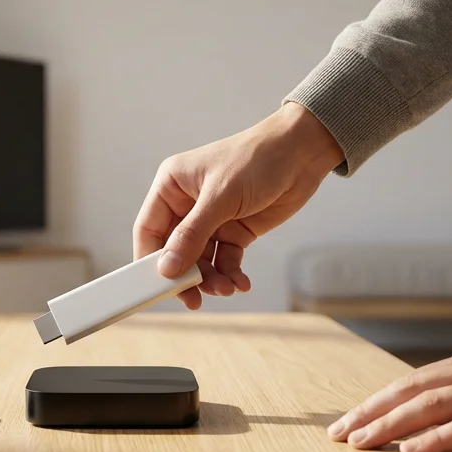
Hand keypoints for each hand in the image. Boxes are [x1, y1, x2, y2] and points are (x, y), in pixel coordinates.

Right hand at [133, 102, 342, 308]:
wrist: (303, 153)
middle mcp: (187, 204)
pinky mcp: (235, 230)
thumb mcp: (221, 197)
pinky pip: (225, 259)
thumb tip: (167, 268)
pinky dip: (231, 273)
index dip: (150, 260)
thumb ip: (192, 234)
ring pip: (201, 260)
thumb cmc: (258, 158)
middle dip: (185, 275)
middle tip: (194, 299)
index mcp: (172, 186)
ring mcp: (212, 219)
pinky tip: (240, 283)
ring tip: (227, 288)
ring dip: (212, 278)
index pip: (149, 229)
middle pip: (174, 250)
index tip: (157, 287)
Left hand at [331, 333, 451, 451]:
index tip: (349, 419)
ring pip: (430, 405)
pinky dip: (437, 438)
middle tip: (337, 434)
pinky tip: (412, 451)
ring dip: (390, 424)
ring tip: (359, 443)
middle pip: (410, 391)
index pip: (414, 382)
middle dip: (370, 412)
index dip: (379, 400)